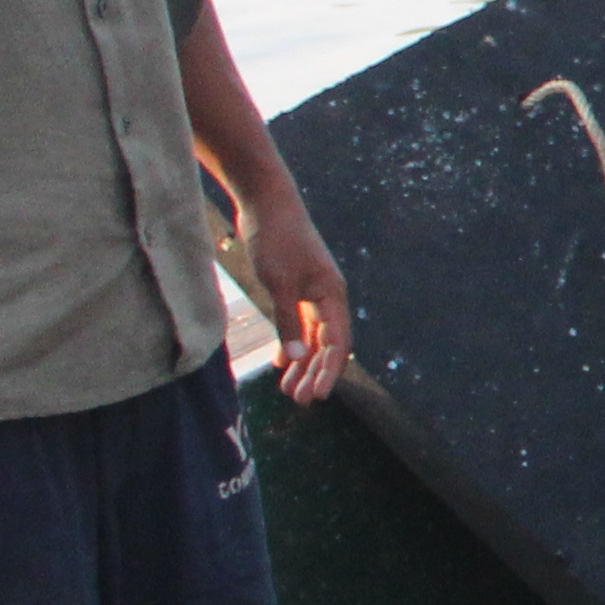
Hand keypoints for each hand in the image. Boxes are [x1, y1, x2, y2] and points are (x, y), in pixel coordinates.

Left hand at [239, 196, 353, 404]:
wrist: (267, 204)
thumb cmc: (277, 240)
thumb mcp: (280, 283)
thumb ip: (288, 321)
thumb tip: (297, 358)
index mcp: (332, 296)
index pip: (337, 343)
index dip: (329, 372)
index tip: (316, 396)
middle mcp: (327, 297)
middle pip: (326, 344)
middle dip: (314, 373)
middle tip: (299, 400)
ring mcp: (311, 293)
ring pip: (312, 337)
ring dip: (302, 363)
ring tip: (287, 389)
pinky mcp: (295, 287)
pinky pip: (298, 324)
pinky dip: (291, 343)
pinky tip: (280, 362)